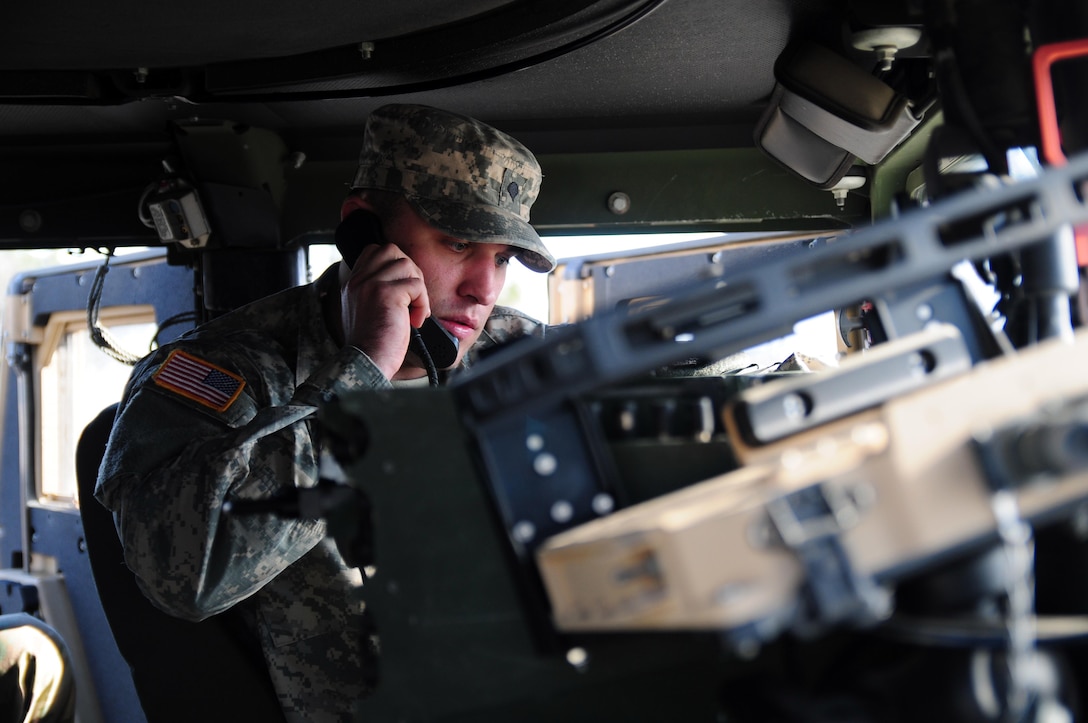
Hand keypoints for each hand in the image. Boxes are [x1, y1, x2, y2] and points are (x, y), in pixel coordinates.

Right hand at [340, 244, 428, 378]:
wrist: (368, 362)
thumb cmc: (374, 343)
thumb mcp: (368, 309)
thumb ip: (378, 289)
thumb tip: (406, 279)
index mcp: (353, 282)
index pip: (375, 250)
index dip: (394, 264)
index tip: (402, 289)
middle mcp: (359, 280)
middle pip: (392, 251)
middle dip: (409, 271)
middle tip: (411, 297)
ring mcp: (371, 284)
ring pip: (407, 265)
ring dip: (418, 289)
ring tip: (413, 311)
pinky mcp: (386, 294)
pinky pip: (416, 285)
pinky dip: (422, 303)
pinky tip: (415, 320)